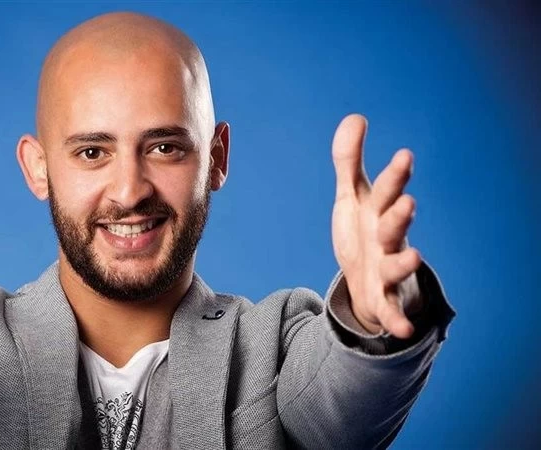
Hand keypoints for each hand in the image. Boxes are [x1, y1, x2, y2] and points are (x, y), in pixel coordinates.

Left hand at [331, 114, 422, 338]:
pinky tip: (403, 329)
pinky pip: (390, 308)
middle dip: (400, 215)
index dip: (396, 175)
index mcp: (379, 212)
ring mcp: (386, 268)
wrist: (366, 277)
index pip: (388, 191)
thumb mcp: (351, 196)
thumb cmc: (362, 231)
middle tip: (407, 202)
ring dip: (405, 261)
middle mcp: (387, 239)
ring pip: (397, 264)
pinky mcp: (381, 296)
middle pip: (393, 225)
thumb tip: (356, 116)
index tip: (404, 154)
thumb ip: (349, 160)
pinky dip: (397, 319)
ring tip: (413, 256)